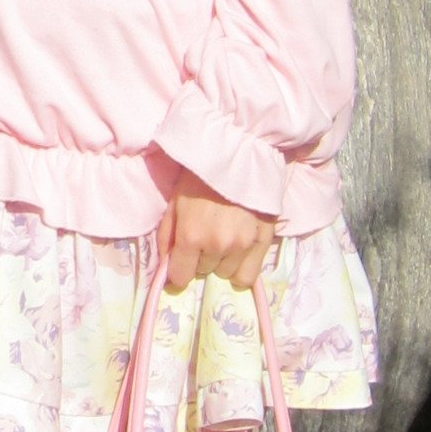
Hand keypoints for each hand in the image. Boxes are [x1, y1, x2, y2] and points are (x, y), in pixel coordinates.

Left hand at [161, 184, 277, 293]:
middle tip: (205, 236)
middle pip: (204, 272)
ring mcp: (243, 245)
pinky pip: (249, 275)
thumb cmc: (200, 176)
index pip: (181, 277)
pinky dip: (241, 267)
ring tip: (224, 238)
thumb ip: (167, 237)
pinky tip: (239, 252)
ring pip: (226, 273)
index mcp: (192, 236)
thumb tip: (167, 265)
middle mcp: (217, 245)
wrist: (236, 154)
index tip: (181, 261)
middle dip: (201, 259)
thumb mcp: (174, 203)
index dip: (179, 270)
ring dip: (222, 261)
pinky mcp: (264, 241)